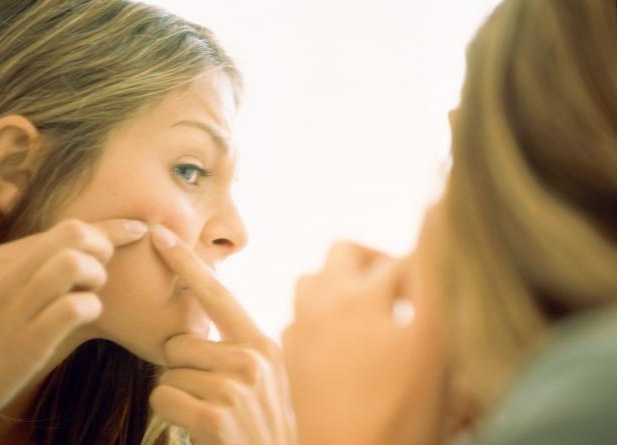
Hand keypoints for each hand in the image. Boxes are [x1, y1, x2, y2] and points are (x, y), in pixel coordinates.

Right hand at [0, 183, 147, 428]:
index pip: (65, 229)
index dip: (110, 227)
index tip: (137, 228)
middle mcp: (6, 278)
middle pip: (72, 234)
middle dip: (102, 246)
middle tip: (102, 269)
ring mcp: (16, 309)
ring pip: (71, 264)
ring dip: (95, 276)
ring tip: (90, 291)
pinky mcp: (27, 343)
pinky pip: (71, 309)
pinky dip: (90, 308)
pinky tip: (87, 316)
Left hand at [148, 225, 296, 444]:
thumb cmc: (256, 423)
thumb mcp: (259, 378)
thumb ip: (235, 346)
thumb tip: (194, 323)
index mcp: (262, 344)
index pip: (218, 295)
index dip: (187, 264)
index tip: (160, 235)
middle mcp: (252, 360)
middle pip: (180, 342)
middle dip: (181, 367)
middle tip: (206, 394)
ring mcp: (235, 389)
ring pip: (168, 371)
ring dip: (176, 392)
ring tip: (205, 411)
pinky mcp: (214, 417)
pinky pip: (161, 395)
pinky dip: (168, 410)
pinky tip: (195, 426)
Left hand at [282, 236, 446, 444]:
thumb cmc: (403, 411)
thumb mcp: (434, 341)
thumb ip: (433, 272)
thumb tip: (433, 208)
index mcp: (364, 295)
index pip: (399, 259)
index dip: (421, 267)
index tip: (432, 286)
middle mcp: (325, 302)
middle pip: (344, 251)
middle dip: (374, 259)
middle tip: (398, 285)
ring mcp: (301, 329)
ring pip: (312, 279)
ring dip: (338, 281)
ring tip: (365, 304)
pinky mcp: (290, 356)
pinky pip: (296, 316)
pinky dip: (318, 313)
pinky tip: (339, 336)